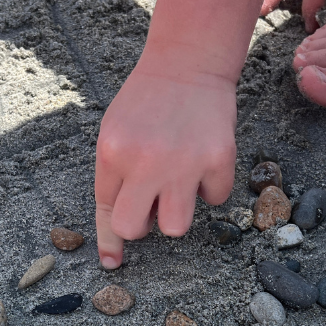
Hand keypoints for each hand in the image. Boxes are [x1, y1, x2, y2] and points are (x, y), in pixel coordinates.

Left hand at [95, 58, 236, 268]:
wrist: (188, 63)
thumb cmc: (147, 103)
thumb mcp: (115, 134)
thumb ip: (114, 178)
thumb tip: (119, 236)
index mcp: (112, 153)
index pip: (107, 211)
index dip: (109, 240)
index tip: (111, 263)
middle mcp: (144, 161)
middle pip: (135, 229)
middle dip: (143, 224)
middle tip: (153, 201)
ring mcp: (183, 162)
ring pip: (176, 226)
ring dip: (178, 209)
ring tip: (180, 179)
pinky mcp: (218, 159)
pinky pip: (215, 199)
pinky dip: (211, 186)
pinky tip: (204, 158)